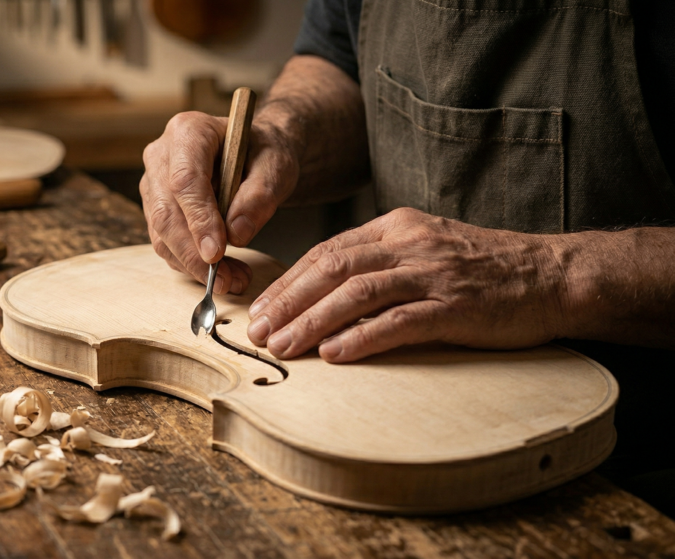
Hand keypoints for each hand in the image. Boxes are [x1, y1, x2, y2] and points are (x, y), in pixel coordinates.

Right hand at [140, 111, 299, 293]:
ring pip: (161, 233)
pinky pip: (165, 242)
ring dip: (193, 265)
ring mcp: (153, 182)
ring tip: (232, 281)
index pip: (185, 181)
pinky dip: (190, 264)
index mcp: (189, 131)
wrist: (254, 154)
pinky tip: (221, 274)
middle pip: (166, 212)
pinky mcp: (155, 208)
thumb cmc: (264, 153)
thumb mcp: (277, 167)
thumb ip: (259, 196)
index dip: (198, 220)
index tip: (216, 254)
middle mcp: (161, 155)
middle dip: (194, 253)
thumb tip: (236, 235)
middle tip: (226, 281)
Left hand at [246, 208, 569, 361]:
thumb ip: (379, 262)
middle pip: (333, 267)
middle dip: (289, 301)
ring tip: (283, 346)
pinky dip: (363, 337)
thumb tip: (323, 293)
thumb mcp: (425, 248)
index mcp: (396, 226)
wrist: (552, 275)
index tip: (260, 308)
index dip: (288, 281)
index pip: (327, 250)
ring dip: (313, 320)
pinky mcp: (456, 306)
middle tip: (257, 331)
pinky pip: (400, 321)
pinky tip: (335, 354)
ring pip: (358, 292)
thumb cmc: (482, 268)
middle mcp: (409, 244)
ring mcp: (433, 273)